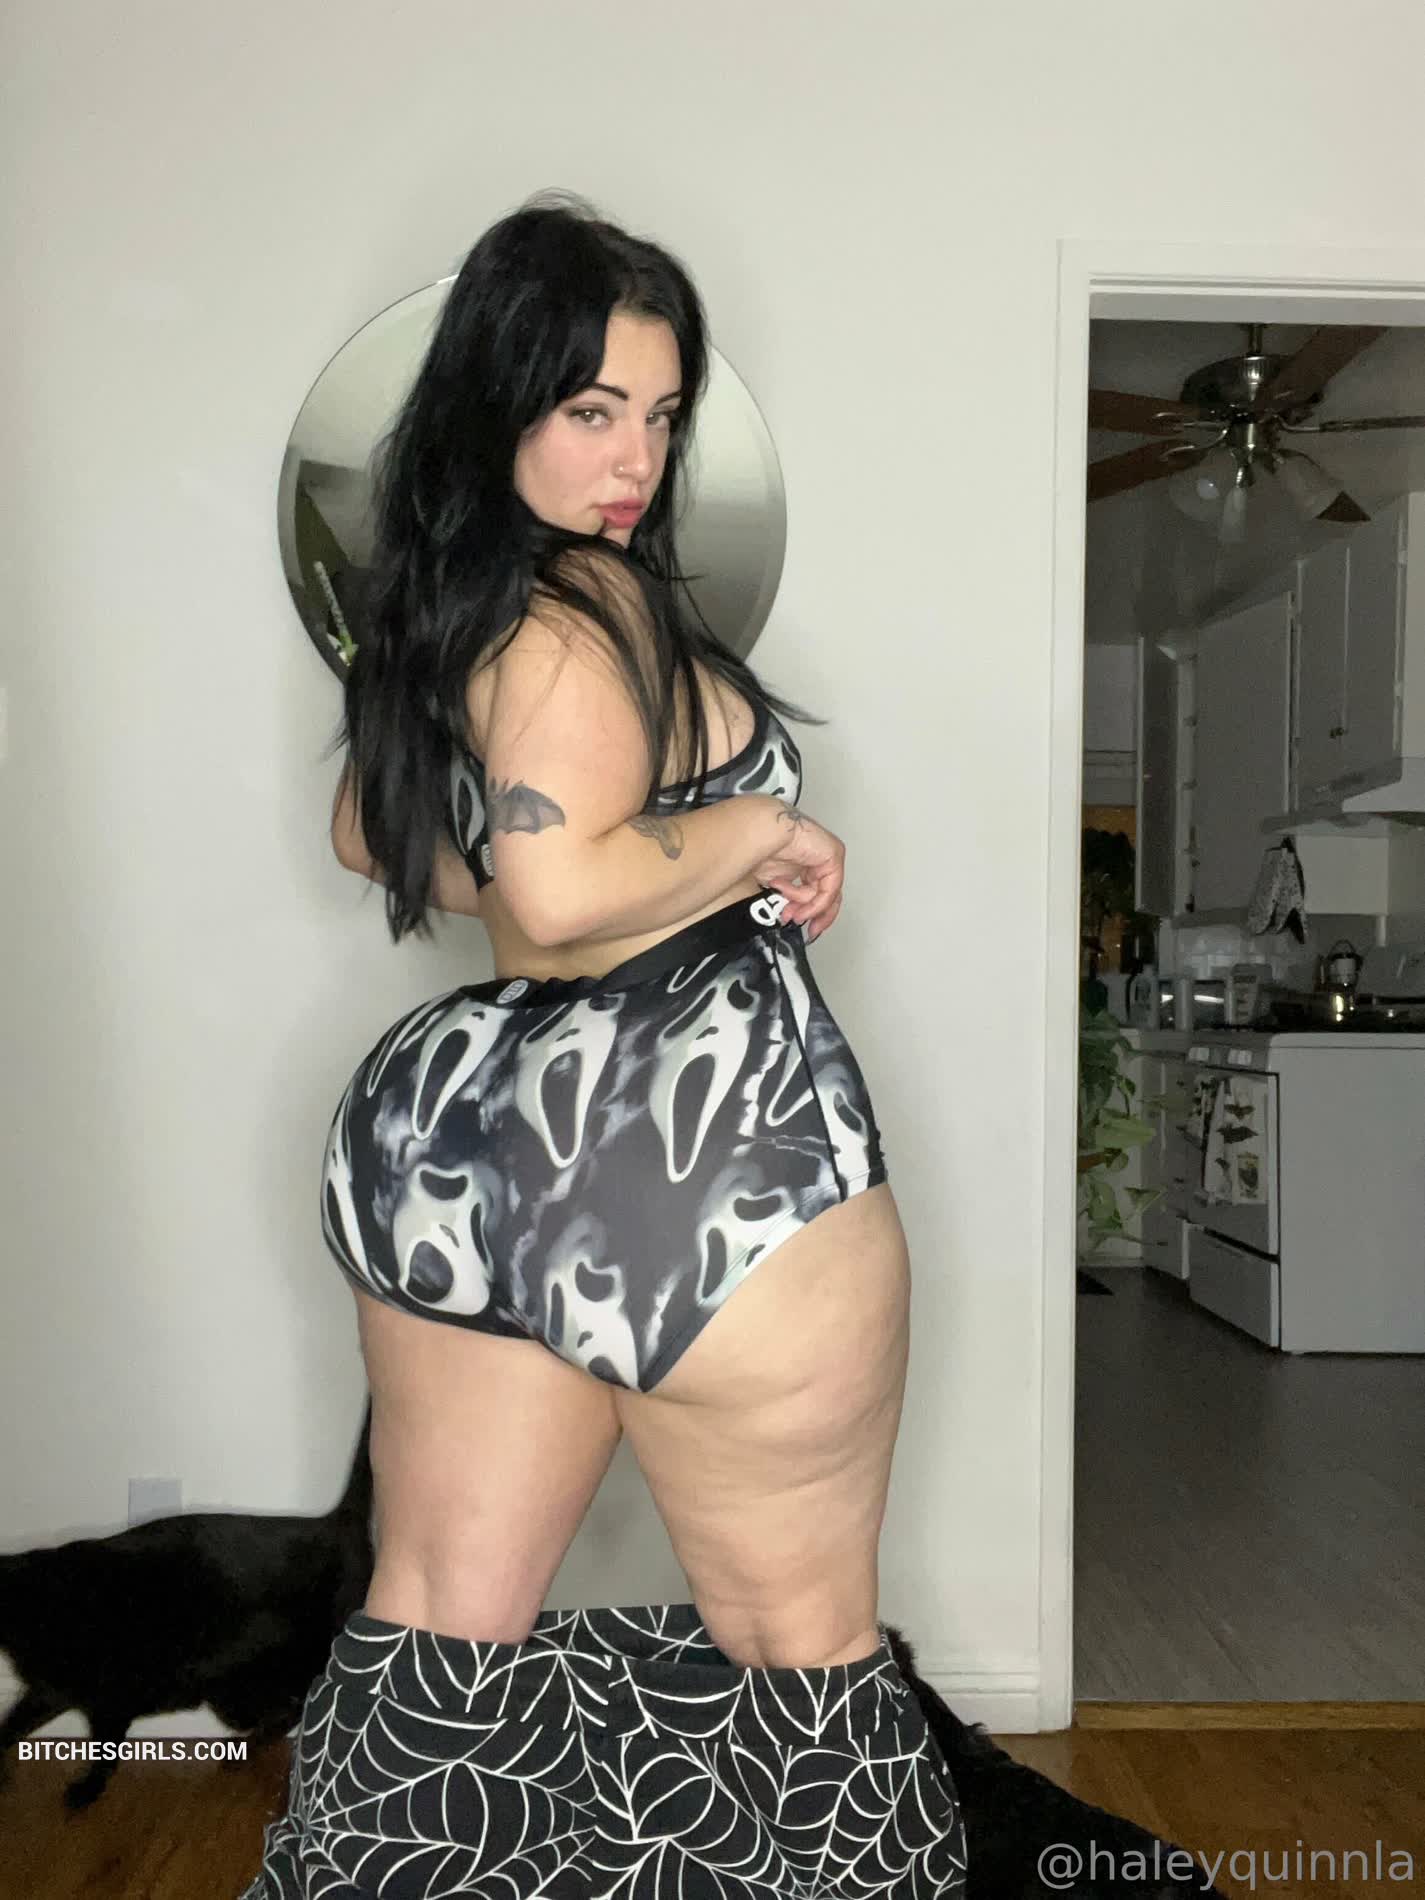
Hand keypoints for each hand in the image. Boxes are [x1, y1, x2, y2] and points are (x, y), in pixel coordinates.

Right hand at [752, 806, 843, 941]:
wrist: (761, 835)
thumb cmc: (759, 851)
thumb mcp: (777, 886)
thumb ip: (790, 899)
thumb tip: (792, 916)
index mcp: (806, 865)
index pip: (819, 893)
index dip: (812, 912)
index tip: (803, 926)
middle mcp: (818, 861)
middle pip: (829, 895)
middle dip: (816, 915)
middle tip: (809, 929)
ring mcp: (828, 858)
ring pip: (828, 895)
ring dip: (806, 908)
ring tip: (787, 910)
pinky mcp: (833, 856)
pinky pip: (829, 889)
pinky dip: (814, 901)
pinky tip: (797, 902)